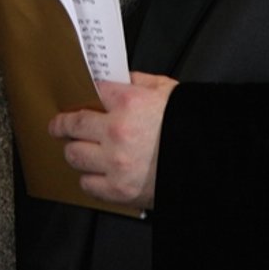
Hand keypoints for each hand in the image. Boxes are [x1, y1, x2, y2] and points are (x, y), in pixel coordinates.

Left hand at [48, 72, 177, 209]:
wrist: (209, 161)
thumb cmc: (190, 125)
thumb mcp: (167, 91)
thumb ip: (139, 82)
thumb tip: (120, 79)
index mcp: (129, 103)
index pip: (94, 91)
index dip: (88, 93)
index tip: (80, 99)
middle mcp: (117, 132)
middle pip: (72, 126)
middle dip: (63, 125)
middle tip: (59, 126)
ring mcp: (116, 163)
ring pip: (74, 155)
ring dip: (75, 151)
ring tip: (79, 149)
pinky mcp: (119, 189)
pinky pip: (88, 185)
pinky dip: (90, 179)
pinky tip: (96, 173)